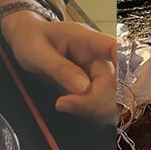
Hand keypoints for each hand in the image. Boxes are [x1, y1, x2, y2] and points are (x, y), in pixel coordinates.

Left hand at [0, 8, 117, 119]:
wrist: (27, 39)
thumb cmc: (31, 39)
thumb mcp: (37, 53)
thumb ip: (60, 69)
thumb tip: (83, 88)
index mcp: (86, 39)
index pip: (115, 48)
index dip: (123, 67)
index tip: (116, 86)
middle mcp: (97, 55)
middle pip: (113, 81)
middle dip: (92, 99)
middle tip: (62, 103)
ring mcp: (97, 70)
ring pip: (110, 96)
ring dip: (90, 107)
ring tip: (62, 104)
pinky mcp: (92, 84)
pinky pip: (100, 103)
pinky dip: (87, 110)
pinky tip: (69, 105)